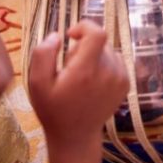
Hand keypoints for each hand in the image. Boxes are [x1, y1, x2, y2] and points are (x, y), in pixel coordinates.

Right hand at [28, 21, 128, 146]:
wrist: (75, 135)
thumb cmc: (53, 109)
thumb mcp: (37, 83)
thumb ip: (43, 54)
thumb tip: (58, 35)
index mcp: (86, 71)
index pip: (97, 33)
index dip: (84, 27)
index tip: (71, 36)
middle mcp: (108, 72)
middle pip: (98, 42)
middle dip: (82, 47)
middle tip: (69, 68)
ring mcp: (120, 78)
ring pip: (106, 50)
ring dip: (93, 56)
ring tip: (80, 78)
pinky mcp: (126, 83)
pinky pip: (115, 60)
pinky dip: (103, 64)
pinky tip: (92, 82)